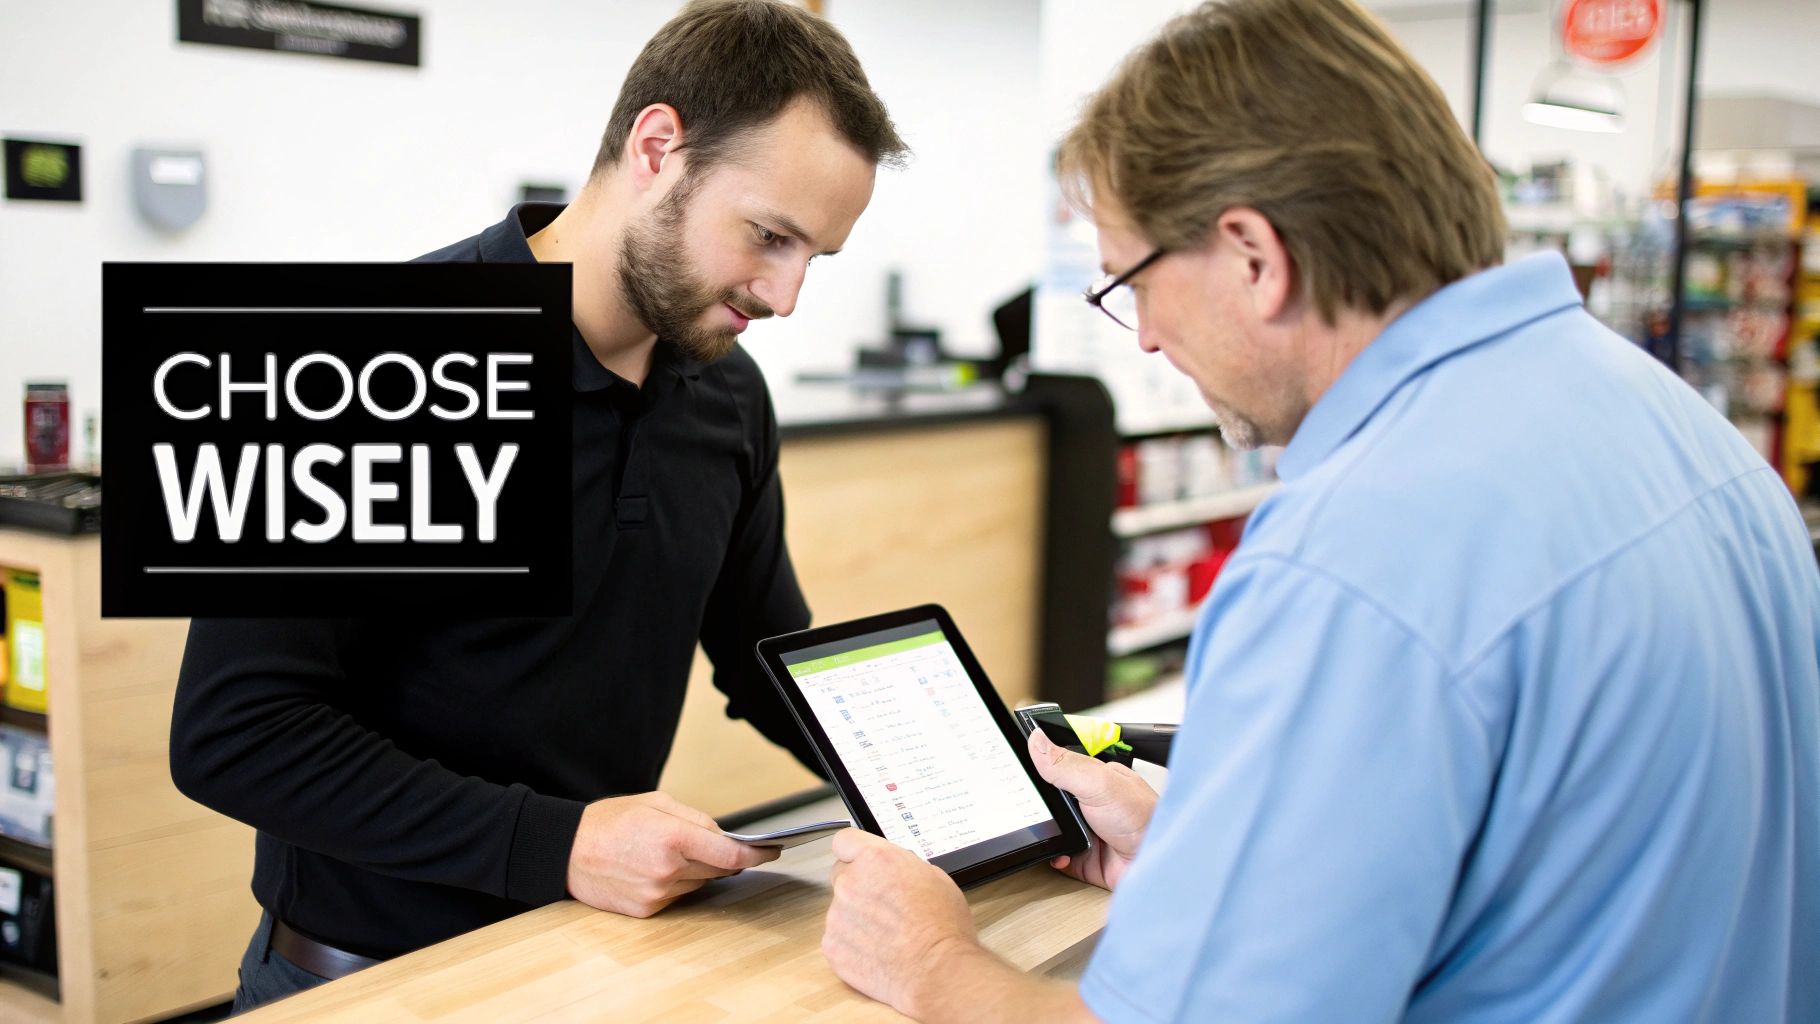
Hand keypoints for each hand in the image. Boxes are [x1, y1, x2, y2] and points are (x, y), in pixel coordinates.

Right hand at [566, 791, 777, 917]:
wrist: (566, 851)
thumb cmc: (608, 822)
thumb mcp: (655, 802)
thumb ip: (695, 818)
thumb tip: (724, 836)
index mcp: (673, 838)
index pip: (730, 853)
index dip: (757, 853)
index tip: (772, 850)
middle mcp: (668, 870)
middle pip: (718, 869)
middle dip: (723, 856)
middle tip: (717, 844)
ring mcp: (657, 894)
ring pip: (699, 883)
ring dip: (697, 870)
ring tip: (669, 852)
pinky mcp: (647, 910)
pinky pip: (677, 897)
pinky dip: (676, 883)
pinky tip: (653, 868)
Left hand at [822, 828, 979, 1017]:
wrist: (936, 972)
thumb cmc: (942, 928)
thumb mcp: (934, 877)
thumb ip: (903, 865)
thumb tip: (895, 868)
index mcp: (876, 859)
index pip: (844, 840)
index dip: (854, 851)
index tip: (859, 860)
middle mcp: (850, 883)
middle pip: (840, 873)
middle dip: (858, 885)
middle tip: (882, 904)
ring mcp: (837, 916)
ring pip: (840, 908)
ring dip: (856, 916)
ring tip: (886, 934)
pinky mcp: (832, 946)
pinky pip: (836, 937)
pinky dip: (852, 943)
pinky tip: (877, 950)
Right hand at [1028, 728, 1156, 890]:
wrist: (1157, 863)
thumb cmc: (1143, 818)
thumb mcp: (1099, 782)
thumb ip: (1066, 764)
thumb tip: (1036, 741)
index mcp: (1091, 776)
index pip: (1056, 763)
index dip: (1037, 764)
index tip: (1017, 765)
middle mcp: (1086, 801)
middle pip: (1047, 796)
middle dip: (1036, 802)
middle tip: (1031, 803)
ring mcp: (1083, 829)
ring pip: (1048, 825)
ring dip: (1044, 830)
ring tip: (1047, 828)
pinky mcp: (1081, 856)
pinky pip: (1055, 854)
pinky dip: (1053, 855)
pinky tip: (1061, 852)